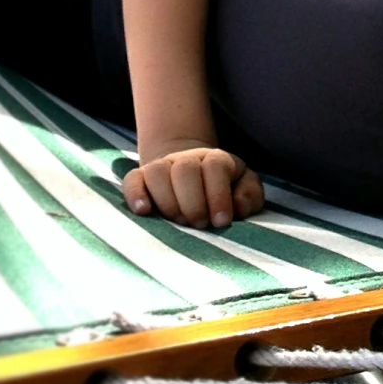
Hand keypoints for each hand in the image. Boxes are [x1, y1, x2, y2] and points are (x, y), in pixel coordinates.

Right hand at [123, 146, 264, 228]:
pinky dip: (135, 195)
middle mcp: (186, 160)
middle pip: (185, 170)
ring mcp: (162, 167)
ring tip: (177, 222)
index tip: (221, 221)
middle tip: (199, 224)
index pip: (215, 167)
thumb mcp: (244, 188)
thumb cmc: (224, 188)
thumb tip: (238, 207)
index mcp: (215, 160)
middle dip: (193, 202)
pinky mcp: (140, 178)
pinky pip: (132, 181)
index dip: (218, 195)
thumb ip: (250, 195)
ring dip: (168, 201)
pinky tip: (144, 211)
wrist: (192, 173)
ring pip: (157, 173)